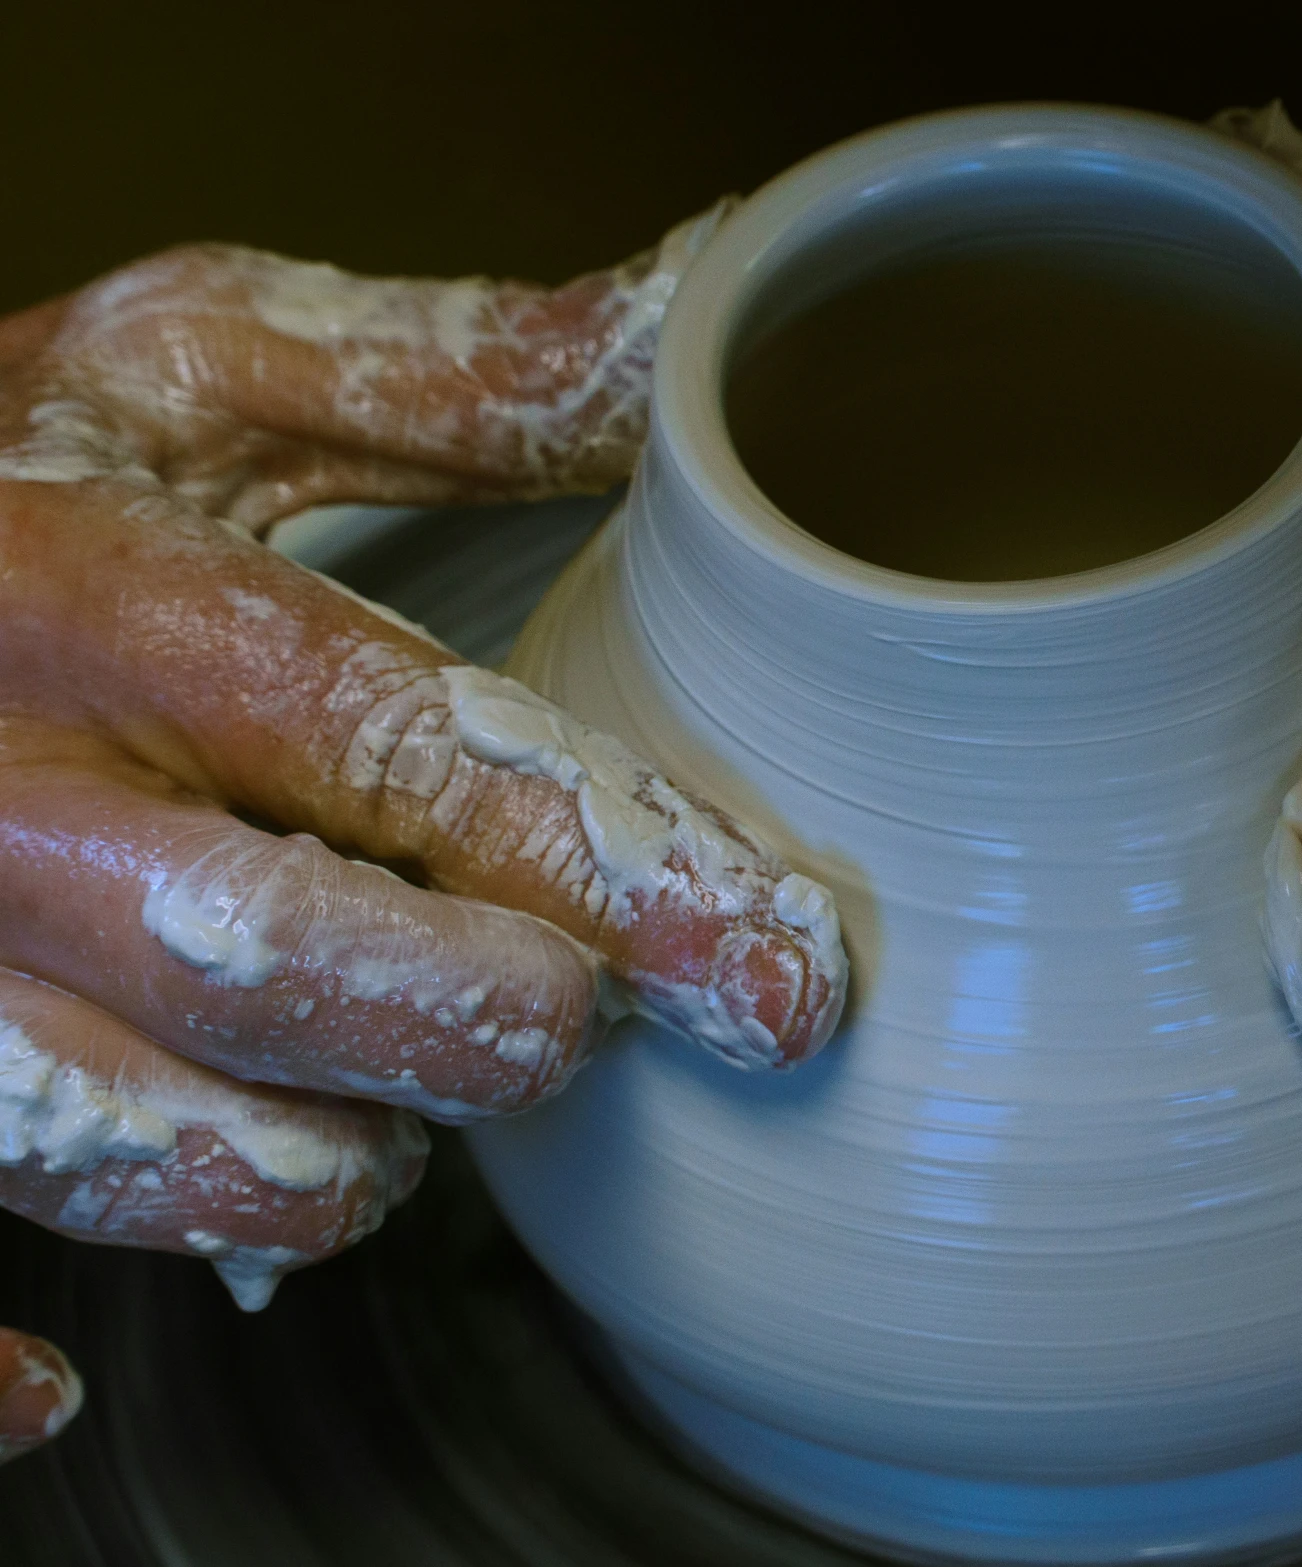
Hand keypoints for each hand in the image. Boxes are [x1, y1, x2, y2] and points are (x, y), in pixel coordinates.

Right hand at [0, 210, 844, 1453]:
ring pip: (139, 1140)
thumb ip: (456, 377)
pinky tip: (84, 1366)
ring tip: (399, 1109)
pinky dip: (9, 1349)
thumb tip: (716, 304)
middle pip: (274, 965)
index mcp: (97, 603)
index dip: (611, 872)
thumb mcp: (194, 379)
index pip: (394, 748)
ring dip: (318, 1157)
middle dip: (481, 1025)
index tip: (780, 974)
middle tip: (579, 1025)